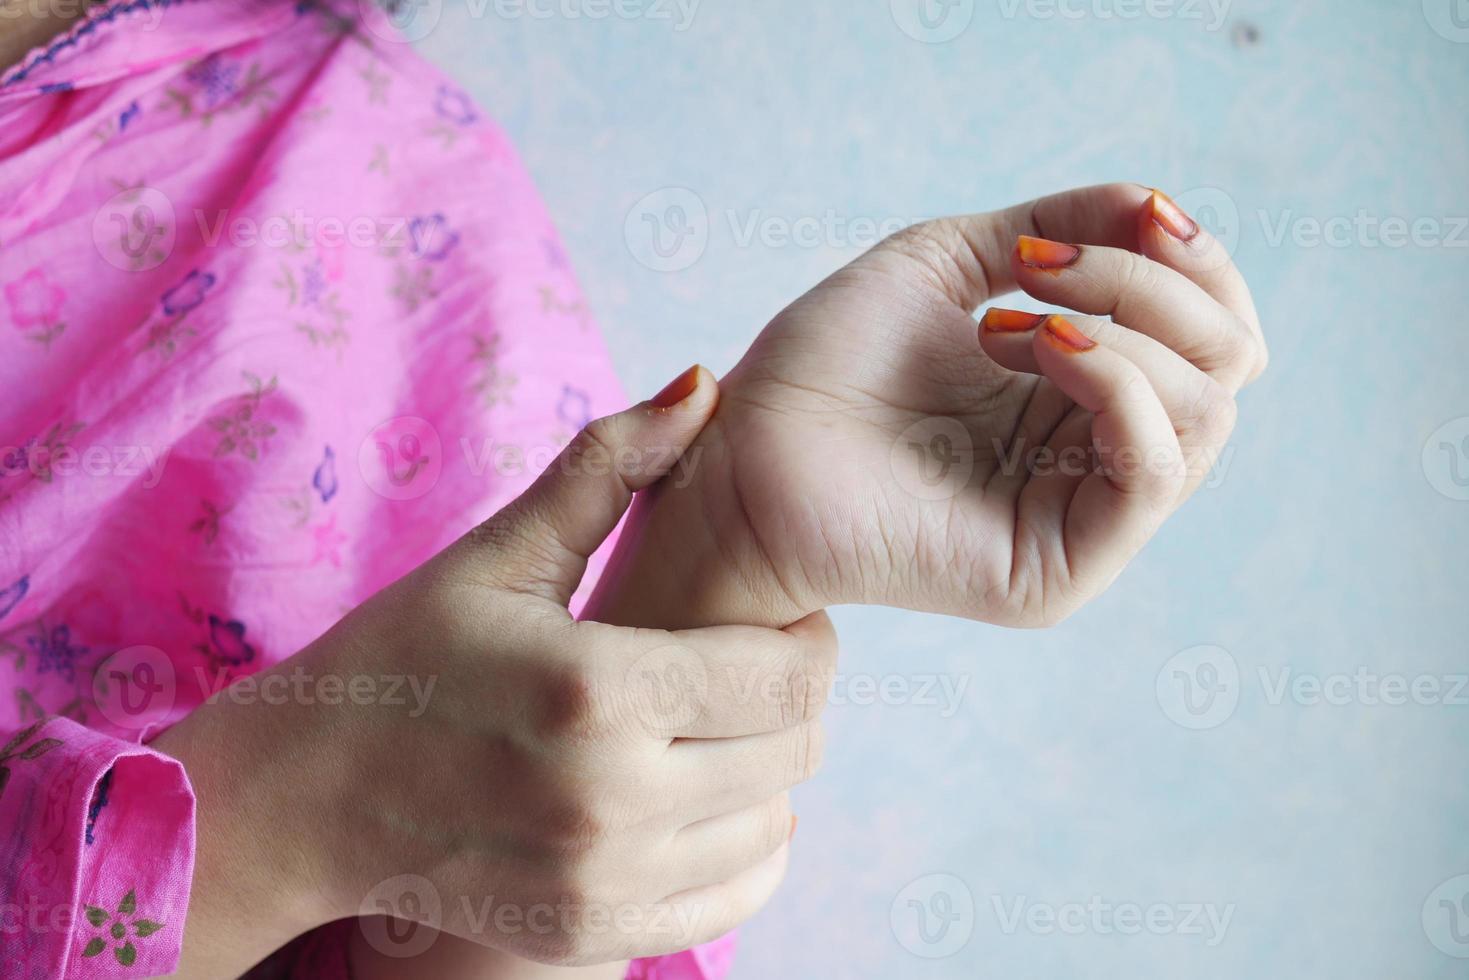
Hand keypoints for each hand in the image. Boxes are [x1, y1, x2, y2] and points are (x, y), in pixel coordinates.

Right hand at [155, 367, 835, 974]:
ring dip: (766, 769)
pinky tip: (696, 798)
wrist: (304, 798)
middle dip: (789, 697)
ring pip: (775, 823)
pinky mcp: (591, 936)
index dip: (805, 637)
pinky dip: (742, 846)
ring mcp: (603, 884)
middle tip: (740, 668)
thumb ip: (609, 467)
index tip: (771, 619)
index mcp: (595, 691)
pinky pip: (735, 898)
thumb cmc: (402, 658)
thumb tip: (703, 384)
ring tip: (708, 729)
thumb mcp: (496, 554)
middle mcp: (610, 802)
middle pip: (796, 748)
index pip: (790, 675)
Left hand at [589, 183, 1266, 629]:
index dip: (1195, 260)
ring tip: (1015, 316)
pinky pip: (1152, 475)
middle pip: (1227, 368)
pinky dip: (1114, 383)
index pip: (1213, 334)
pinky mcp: (1058, 572)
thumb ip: (1063, 226)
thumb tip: (1160, 206)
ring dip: (1127, 326)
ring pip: (1204, 415)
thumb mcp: (954, 259)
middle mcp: (1098, 459)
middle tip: (1042, 265)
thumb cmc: (829, 359)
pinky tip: (1036, 345)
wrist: (745, 446)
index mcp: (1085, 394)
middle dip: (1154, 284)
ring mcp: (1084, 521)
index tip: (1130, 212)